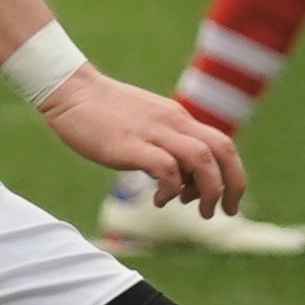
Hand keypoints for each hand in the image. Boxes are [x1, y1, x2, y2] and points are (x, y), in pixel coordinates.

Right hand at [40, 70, 242, 213]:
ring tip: (201, 211)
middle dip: (233, 185)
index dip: (232, 175)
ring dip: (209, 191)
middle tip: (227, 212)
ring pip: (201, 159)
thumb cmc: (104, 113)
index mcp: (179, 119)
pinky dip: (171, 189)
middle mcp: (173, 123)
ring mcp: (153, 133)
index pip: (222, 145)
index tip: (221, 199)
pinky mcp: (130, 145)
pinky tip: (159, 201)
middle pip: (222, 150)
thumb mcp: (147, 125)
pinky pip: (166, 167)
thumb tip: (182, 179)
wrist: (71, 92)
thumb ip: (167, 145)